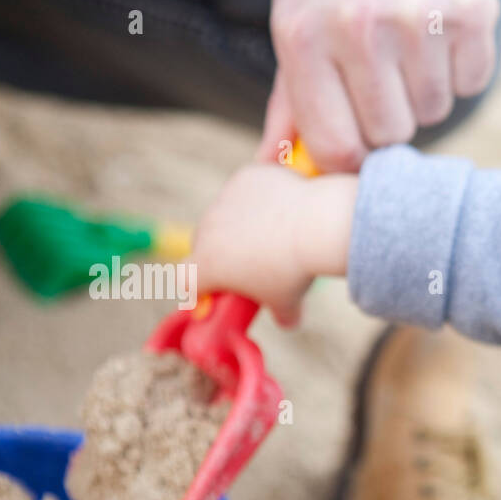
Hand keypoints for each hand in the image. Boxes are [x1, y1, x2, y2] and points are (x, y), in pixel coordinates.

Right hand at [187, 164, 358, 327]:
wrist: (314, 227)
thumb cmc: (294, 271)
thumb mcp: (287, 303)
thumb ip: (283, 315)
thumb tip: (289, 322)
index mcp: (206, 265)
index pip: (187, 281)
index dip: (199, 289)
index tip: (214, 293)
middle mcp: (207, 230)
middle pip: (204, 243)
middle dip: (222, 253)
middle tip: (250, 263)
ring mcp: (224, 199)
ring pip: (227, 213)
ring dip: (241, 223)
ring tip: (274, 234)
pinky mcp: (245, 177)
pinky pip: (248, 190)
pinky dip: (260, 199)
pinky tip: (283, 208)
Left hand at [259, 0, 499, 171]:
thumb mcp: (299, 28)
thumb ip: (290, 103)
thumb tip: (273, 166)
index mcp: (304, 37)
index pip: (340, 149)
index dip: (355, 152)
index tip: (358, 135)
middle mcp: (358, 26)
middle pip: (391, 135)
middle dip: (392, 114)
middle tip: (384, 70)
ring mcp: (416, 17)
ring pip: (434, 110)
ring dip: (426, 88)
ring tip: (411, 40)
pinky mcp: (469, 9)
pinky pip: (472, 82)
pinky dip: (461, 63)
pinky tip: (440, 27)